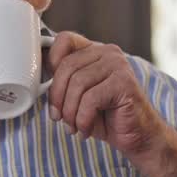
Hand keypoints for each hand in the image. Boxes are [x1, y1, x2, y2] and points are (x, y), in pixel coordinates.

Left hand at [46, 32, 167, 155]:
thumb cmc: (106, 118)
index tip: (48, 88)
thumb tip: (39, 79)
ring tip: (74, 126)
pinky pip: (91, 98)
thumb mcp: (78, 97)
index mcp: (95, 51)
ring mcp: (118, 65)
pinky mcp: (124, 82)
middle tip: (58, 118)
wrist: (137, 136)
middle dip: (57, 97)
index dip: (51, 61)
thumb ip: (64, 83)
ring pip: (77, 83)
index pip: (65, 40)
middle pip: (66, 66)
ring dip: (70, 112)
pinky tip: (85, 129)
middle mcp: (108, 53)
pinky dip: (83, 118)